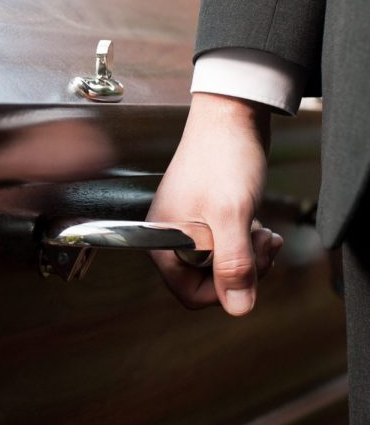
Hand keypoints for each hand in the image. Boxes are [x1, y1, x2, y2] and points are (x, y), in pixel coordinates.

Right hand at [147, 93, 282, 315]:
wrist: (231, 117)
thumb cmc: (223, 157)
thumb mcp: (231, 216)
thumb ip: (233, 264)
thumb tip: (238, 308)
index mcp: (163, 240)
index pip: (190, 294)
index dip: (223, 290)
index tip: (245, 269)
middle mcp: (172, 237)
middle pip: (208, 282)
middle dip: (241, 269)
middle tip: (260, 244)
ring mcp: (190, 226)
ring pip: (222, 265)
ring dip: (249, 255)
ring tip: (262, 230)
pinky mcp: (207, 216)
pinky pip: (228, 245)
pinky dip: (247, 241)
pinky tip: (258, 223)